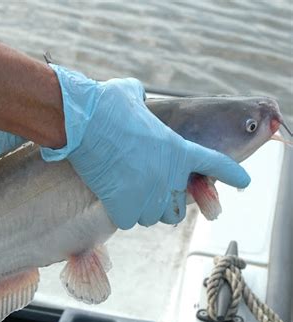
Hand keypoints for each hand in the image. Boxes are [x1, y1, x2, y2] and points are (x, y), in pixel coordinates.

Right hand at [0, 65, 249, 228]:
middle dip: (166, 203)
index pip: (214, 164)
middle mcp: (168, 176)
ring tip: (127, 193)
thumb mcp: (132, 94)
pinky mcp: (123, 206)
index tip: (244, 182)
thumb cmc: (106, 106)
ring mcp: (147, 194)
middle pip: (178, 209)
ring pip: (153, 217)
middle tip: (150, 193)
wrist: (83, 123)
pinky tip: (112, 198)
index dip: (231, 175)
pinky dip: (121, 213)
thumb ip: (143, 101)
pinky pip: (129, 221)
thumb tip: (135, 95)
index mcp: (177, 150)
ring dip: (143, 209)